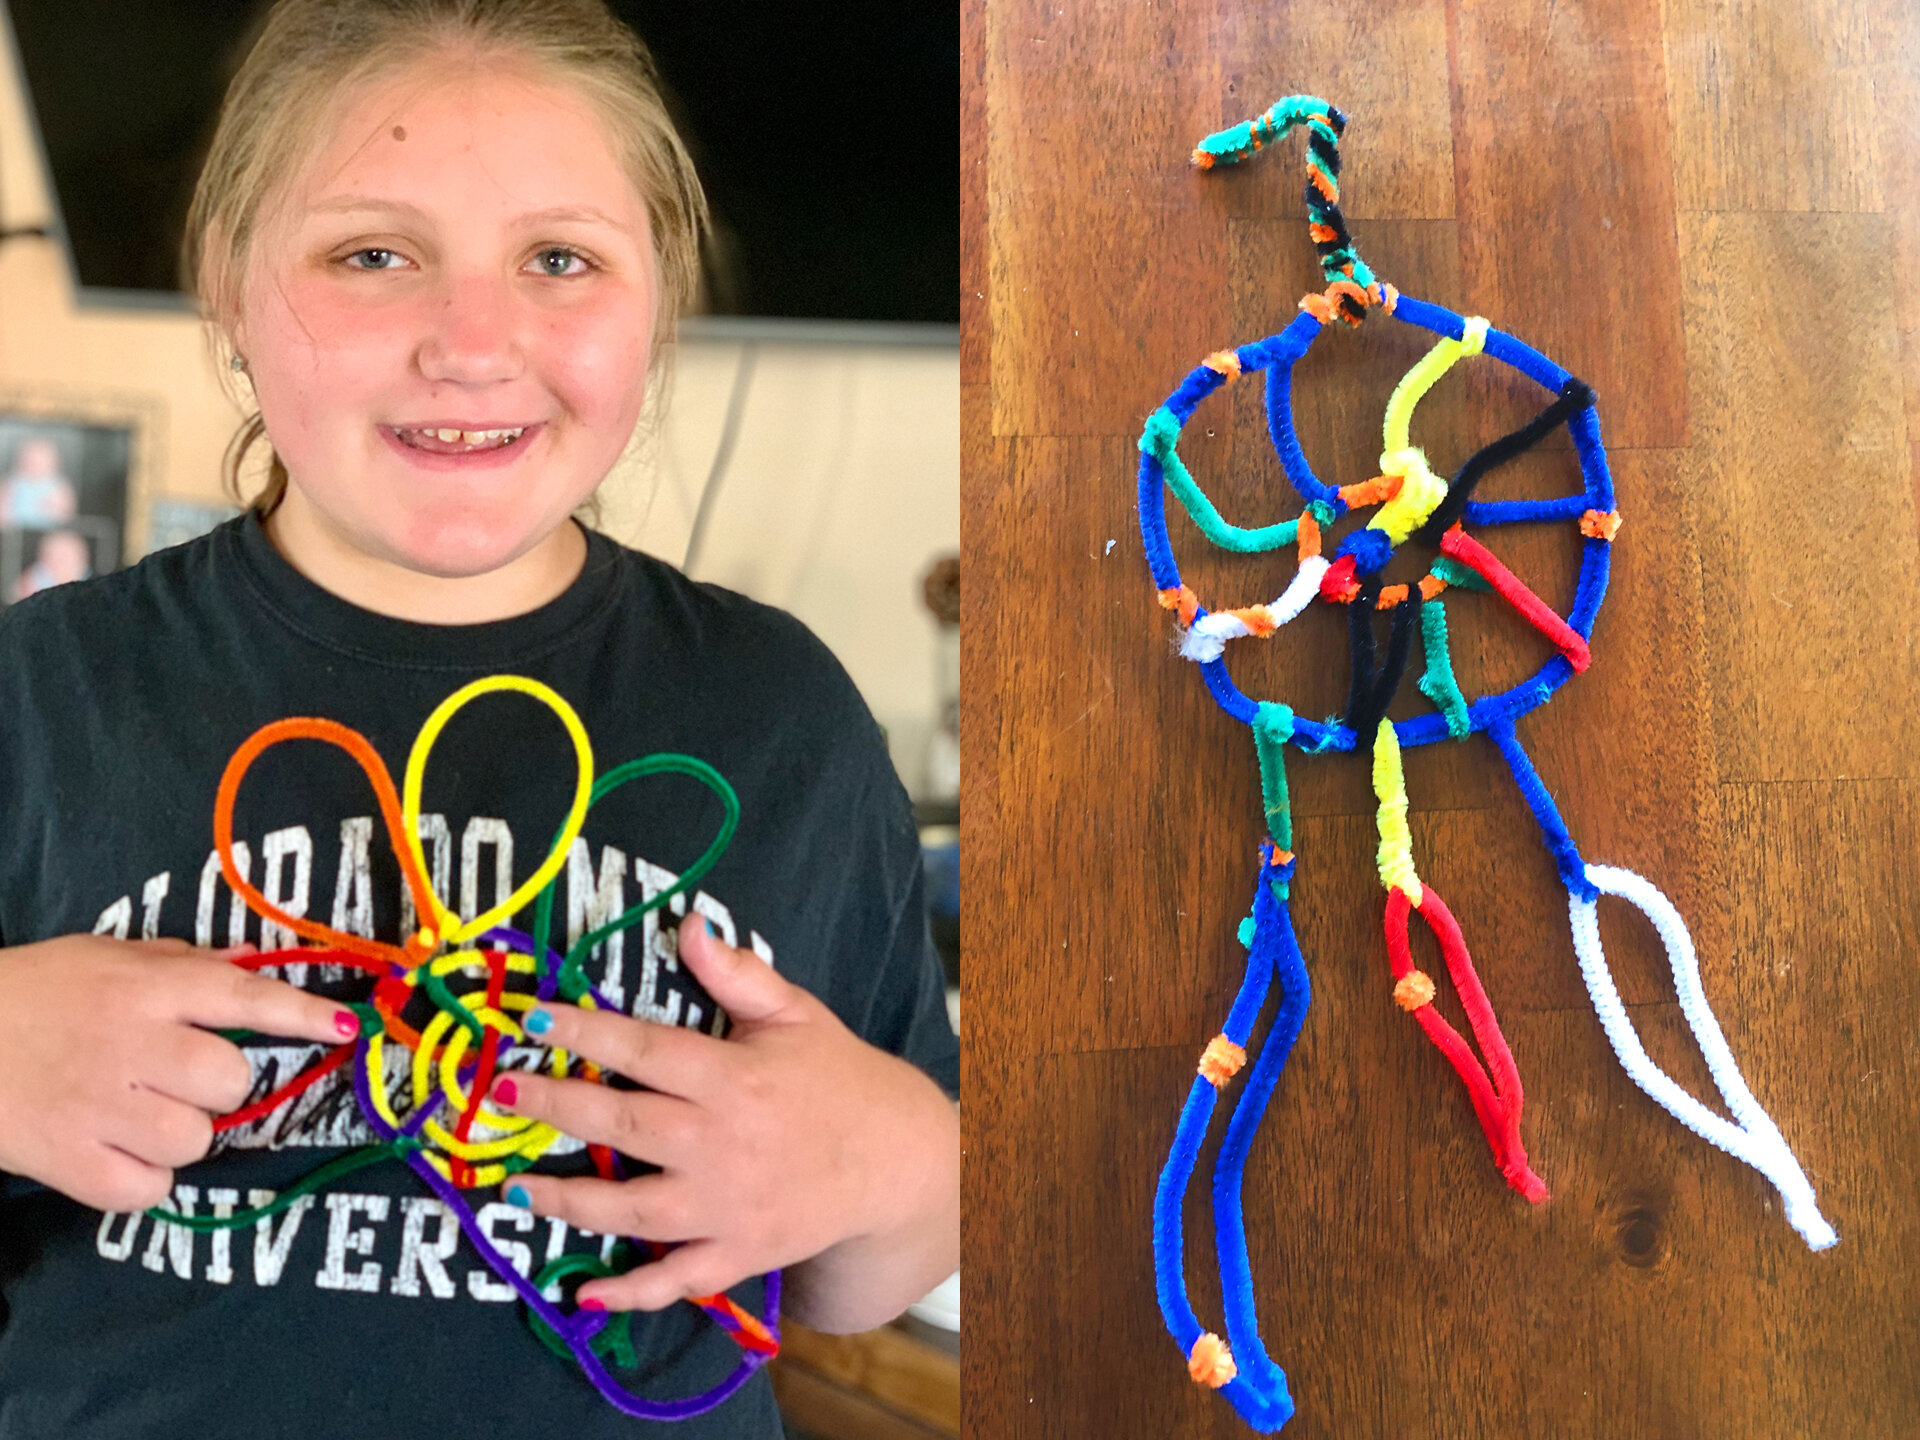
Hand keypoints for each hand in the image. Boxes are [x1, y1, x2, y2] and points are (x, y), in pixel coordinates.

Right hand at [0, 935, 360, 1210]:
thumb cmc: (35, 993)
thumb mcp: (109, 957)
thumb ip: (186, 965)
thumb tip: (258, 966)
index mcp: (145, 988)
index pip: (243, 998)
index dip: (302, 1015)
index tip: (349, 1027)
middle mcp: (130, 1044)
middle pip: (228, 1081)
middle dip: (218, 1086)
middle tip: (177, 1078)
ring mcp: (98, 1106)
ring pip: (196, 1140)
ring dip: (181, 1135)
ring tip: (137, 1113)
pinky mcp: (67, 1163)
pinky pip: (149, 1189)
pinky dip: (144, 1180)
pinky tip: (116, 1151)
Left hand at [494, 913, 958, 1318]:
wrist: (894, 1160)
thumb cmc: (836, 1077)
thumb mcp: (795, 1014)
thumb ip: (736, 975)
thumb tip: (686, 927)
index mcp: (733, 1078)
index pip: (645, 1050)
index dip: (586, 1032)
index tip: (533, 1020)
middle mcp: (722, 1143)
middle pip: (625, 1126)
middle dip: (557, 1107)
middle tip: (502, 1094)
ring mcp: (727, 1206)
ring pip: (633, 1209)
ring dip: (569, 1203)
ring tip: (515, 1188)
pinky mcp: (738, 1252)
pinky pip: (676, 1278)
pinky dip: (630, 1291)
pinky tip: (585, 1293)